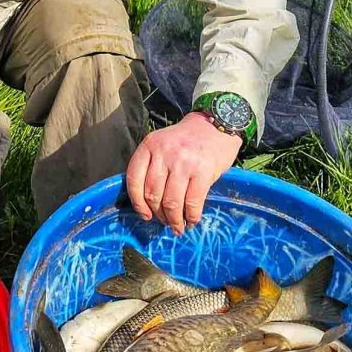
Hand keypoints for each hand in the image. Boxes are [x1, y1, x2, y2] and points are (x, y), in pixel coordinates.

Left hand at [125, 113, 242, 233]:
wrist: (216, 125)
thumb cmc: (187, 140)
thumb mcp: (162, 144)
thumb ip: (152, 165)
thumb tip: (147, 203)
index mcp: (150, 145)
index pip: (134, 179)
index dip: (138, 203)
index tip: (145, 215)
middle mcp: (164, 153)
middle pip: (153, 194)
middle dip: (158, 214)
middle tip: (165, 222)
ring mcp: (183, 162)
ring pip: (171, 202)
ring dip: (174, 220)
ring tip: (178, 226)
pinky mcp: (203, 171)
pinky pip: (192, 202)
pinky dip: (191, 216)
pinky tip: (191, 220)